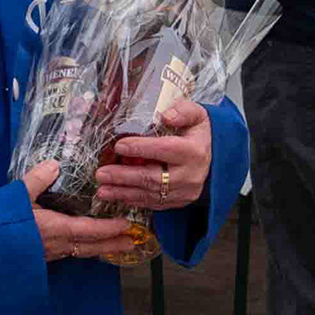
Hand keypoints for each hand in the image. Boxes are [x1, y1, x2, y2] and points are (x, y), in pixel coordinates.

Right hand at [23, 161, 143, 264]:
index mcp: (53, 229)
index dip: (110, 229)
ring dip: (99, 248)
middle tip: (133, 242)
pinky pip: (68, 254)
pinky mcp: (38, 258)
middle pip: (91, 247)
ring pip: (80, 252)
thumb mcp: (14, 196)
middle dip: (113, 244)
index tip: (127, 226)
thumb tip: (54, 164)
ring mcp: (47, 254)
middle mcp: (55, 245)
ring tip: (114, 246)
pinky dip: (82, 249)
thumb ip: (36, 180)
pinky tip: (82, 246)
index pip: (89, 230)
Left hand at [93, 94, 213, 211]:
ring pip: (150, 194)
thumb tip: (166, 115)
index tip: (119, 146)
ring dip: (123, 192)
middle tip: (101, 173)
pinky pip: (153, 203)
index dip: (141, 149)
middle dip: (124, 176)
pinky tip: (116, 195)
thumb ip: (183, 110)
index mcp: (194, 151)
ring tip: (102, 189)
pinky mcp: (179, 202)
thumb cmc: (197, 134)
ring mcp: (185, 192)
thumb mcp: (197, 115)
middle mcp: (191, 174)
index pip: (165, 149)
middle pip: (154, 177)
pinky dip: (133, 200)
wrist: (213, 157)